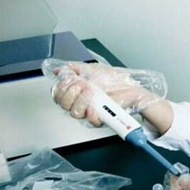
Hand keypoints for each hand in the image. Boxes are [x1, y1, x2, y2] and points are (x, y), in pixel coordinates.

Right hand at [41, 59, 166, 126]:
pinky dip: (90, 113)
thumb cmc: (115, 80)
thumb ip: (74, 69)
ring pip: (73, 112)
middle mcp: (80, 103)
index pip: (57, 94)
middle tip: (83, 84)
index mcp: (76, 92)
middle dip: (71, 91)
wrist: (131, 89)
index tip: (72, 79)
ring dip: (81, 99)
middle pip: (62, 104)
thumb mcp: (92, 69)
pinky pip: (89, 121)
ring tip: (92, 91)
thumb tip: (59, 69)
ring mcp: (89, 112)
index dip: (61, 87)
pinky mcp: (100, 119)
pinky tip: (93, 106)